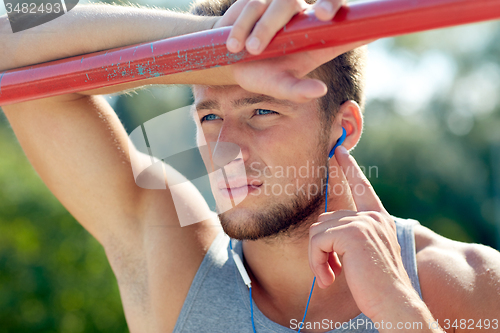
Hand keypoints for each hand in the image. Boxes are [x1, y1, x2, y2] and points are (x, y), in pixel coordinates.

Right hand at [212, 0, 369, 102]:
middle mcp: (304, 18)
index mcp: (317, 40)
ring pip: (282, 3)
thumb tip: (321, 90)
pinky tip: (232, 45)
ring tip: (250, 51)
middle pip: (322, 5)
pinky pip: (254, 4)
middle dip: (330, 3)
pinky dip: (243, 25)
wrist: (228, 61)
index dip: (356, 21)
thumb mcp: (278, 86)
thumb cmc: (261, 75)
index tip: (363, 23)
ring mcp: (282, 5)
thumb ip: (298, 90)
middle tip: (325, 14)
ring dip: (265, 28)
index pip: (344, 26)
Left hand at [309, 146, 425, 322]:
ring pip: (318, 232)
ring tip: (330, 276)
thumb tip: (322, 228)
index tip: (339, 151)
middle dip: (320, 249)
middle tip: (330, 272)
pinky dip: (316, 263)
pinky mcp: (352, 233)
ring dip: (317, 258)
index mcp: (379, 219)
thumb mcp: (367, 254)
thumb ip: (351, 236)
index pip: (362, 187)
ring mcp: (363, 222)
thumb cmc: (377, 285)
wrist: (394, 302)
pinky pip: (317, 242)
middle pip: (325, 220)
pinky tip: (329, 279)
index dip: (350, 168)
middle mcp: (372, 216)